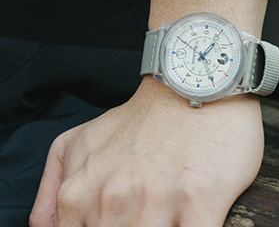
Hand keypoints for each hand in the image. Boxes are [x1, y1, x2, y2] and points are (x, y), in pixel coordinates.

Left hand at [29, 76, 263, 226]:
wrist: (190, 89)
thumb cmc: (141, 118)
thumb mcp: (80, 140)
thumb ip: (54, 185)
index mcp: (79, 192)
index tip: (116, 215)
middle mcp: (113, 200)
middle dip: (128, 225)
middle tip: (141, 206)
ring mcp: (157, 201)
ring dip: (159, 226)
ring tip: (165, 208)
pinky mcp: (200, 200)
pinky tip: (188, 216)